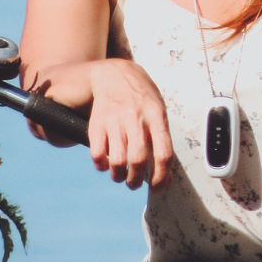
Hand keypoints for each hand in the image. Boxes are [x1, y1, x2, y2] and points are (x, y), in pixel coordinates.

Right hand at [86, 58, 173, 189]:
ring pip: (117, 160)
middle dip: (136, 180)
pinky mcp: (97, 123)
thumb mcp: (158, 109)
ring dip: (119, 176)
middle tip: (134, 183)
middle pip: (138, 160)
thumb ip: (161, 136)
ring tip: (120, 176)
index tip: (158, 187)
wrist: (114, 74)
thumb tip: (163, 170)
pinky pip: (97, 153)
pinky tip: (105, 163)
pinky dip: (101, 165)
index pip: (164, 154)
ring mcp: (115, 120)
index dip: (162, 177)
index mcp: (156, 116)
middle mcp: (136, 118)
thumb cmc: (140, 96)